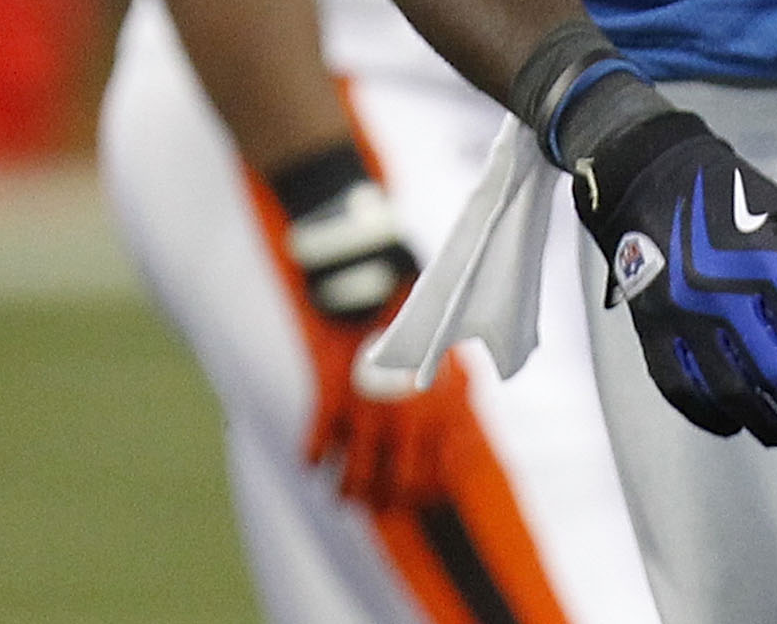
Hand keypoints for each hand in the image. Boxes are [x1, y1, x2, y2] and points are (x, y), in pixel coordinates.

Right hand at [256, 138, 474, 510]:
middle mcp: (407, 420)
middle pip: (397, 486)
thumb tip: (465, 401)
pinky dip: (312, 457)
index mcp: (443, 408)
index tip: (421, 496)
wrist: (374, 275)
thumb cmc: (419, 303)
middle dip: (388, 499)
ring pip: (354, 477)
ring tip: (343, 493)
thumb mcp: (452, 341)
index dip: (431, 490)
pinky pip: (315, 444)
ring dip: (348, 490)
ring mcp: (367, 413)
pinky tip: (311, 462)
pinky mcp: (329, 399)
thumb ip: (458, 380)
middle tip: (378, 500)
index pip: (442, 472)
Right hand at [570, 109, 776, 443]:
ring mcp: (680, 316)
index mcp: (762, 264)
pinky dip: (705, 414)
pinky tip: (731, 425)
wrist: (651, 176)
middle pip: (770, 371)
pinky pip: (677, 387)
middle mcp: (720, 295)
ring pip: (725, 388)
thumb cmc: (733, 195)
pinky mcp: (650, 328)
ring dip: (760, 419)